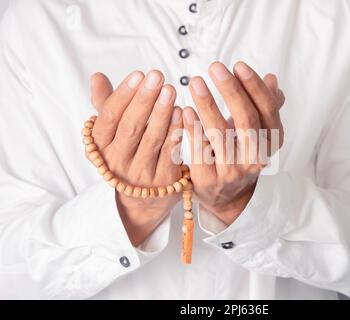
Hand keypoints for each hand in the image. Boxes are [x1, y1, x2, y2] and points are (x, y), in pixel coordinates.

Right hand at [90, 70, 182, 245]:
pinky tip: (182, 113)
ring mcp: (140, 173)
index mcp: (101, 147)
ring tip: (170, 90)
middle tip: (157, 76)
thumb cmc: (126, 154)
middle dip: (145, 100)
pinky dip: (176, 132)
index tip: (139, 74)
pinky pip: (170, 152)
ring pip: (152, 139)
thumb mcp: (112, 133)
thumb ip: (106, 104)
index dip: (123, 95)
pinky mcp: (163, 180)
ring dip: (162, 113)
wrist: (141, 199)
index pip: (109, 117)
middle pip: (131, 127)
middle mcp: (117, 162)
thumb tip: (97, 76)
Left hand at [183, 61, 284, 225]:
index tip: (238, 65)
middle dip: (230, 90)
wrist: (226, 194)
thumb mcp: (256, 132)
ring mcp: (233, 171)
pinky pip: (200, 150)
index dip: (254, 87)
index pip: (267, 110)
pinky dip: (192, 129)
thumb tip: (272, 78)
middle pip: (246, 119)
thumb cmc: (240, 153)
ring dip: (207, 104)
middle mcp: (256, 158)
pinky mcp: (210, 179)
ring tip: (195, 82)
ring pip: (220, 133)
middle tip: (215, 67)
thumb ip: (265, 106)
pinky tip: (185, 110)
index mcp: (271, 142)